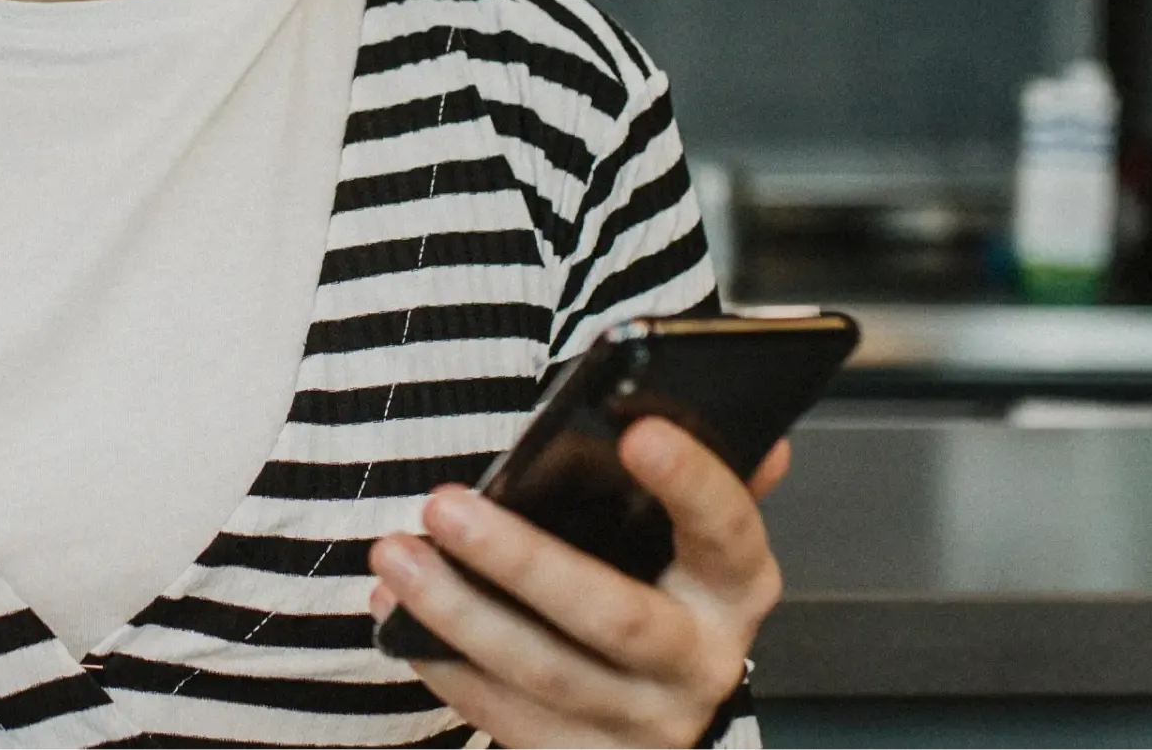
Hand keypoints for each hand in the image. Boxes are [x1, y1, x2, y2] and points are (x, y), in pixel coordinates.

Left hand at [368, 423, 791, 749]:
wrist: (653, 715)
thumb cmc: (657, 590)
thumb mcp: (690, 541)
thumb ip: (706, 487)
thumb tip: (756, 436)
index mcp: (735, 589)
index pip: (728, 530)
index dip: (690, 482)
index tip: (636, 430)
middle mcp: (702, 663)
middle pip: (615, 617)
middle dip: (523, 561)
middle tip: (445, 504)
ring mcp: (645, 724)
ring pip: (545, 672)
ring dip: (459, 611)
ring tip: (396, 554)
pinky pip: (504, 717)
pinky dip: (443, 663)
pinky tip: (396, 613)